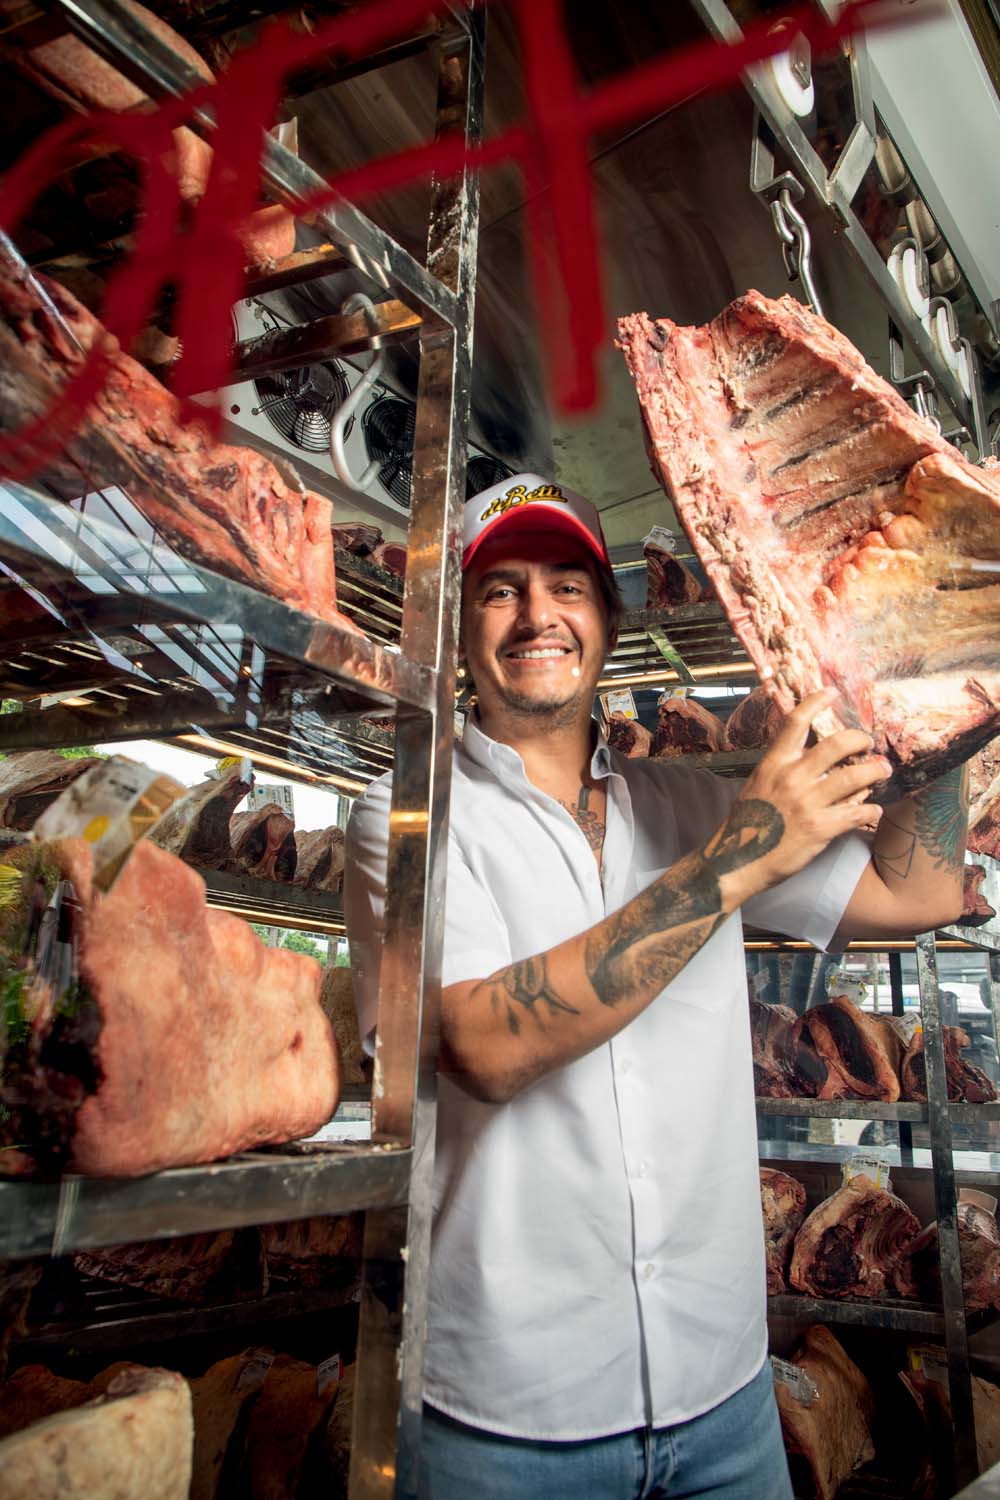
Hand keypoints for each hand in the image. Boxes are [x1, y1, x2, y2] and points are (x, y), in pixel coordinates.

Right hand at [716, 689, 888, 903]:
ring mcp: (808, 803)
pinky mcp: (821, 828)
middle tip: (869, 744)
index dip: (816, 702)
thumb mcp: (758, 784)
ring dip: (875, 772)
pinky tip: (873, 811)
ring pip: (856, 777)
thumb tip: (808, 756)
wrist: (737, 860)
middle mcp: (792, 778)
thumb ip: (782, 768)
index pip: (796, 722)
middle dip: (860, 739)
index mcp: (774, 764)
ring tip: (882, 772)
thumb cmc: (747, 823)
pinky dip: (871, 811)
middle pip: (837, 744)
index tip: (831, 693)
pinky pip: (858, 813)